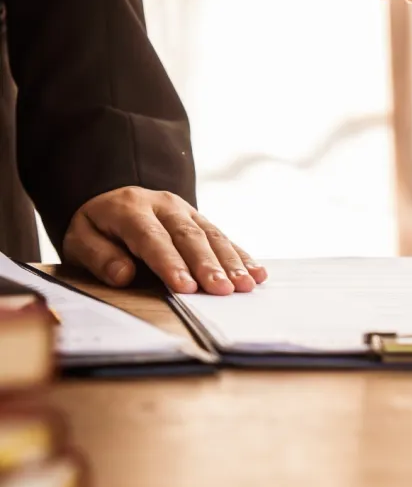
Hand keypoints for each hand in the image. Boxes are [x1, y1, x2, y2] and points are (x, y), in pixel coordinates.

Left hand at [62, 187, 265, 294]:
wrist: (111, 196)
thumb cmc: (97, 227)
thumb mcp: (80, 238)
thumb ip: (99, 256)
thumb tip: (123, 275)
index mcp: (130, 209)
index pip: (152, 237)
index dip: (170, 263)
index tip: (185, 287)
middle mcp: (163, 205)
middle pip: (188, 236)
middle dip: (208, 265)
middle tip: (223, 290)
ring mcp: (185, 209)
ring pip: (211, 234)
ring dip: (231, 261)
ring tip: (246, 284)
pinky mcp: (199, 218)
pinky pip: (222, 235)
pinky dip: (241, 254)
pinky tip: (256, 271)